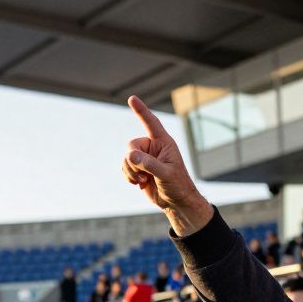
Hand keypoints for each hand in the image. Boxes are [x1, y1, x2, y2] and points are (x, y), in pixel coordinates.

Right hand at [123, 96, 212, 235]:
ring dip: (130, 171)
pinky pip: (124, 167)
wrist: (176, 203)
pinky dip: (128, 176)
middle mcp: (153, 148)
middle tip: (142, 175)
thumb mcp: (165, 174)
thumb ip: (149, 164)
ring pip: (126, 158)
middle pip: (131, 145)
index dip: (141, 110)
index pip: (151, 123)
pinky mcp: (139, 170)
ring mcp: (145, 159)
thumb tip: (131, 156)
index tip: (132, 98)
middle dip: (132, 161)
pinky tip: (139, 184)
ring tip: (142, 181)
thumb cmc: (177, 186)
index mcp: (164, 143)